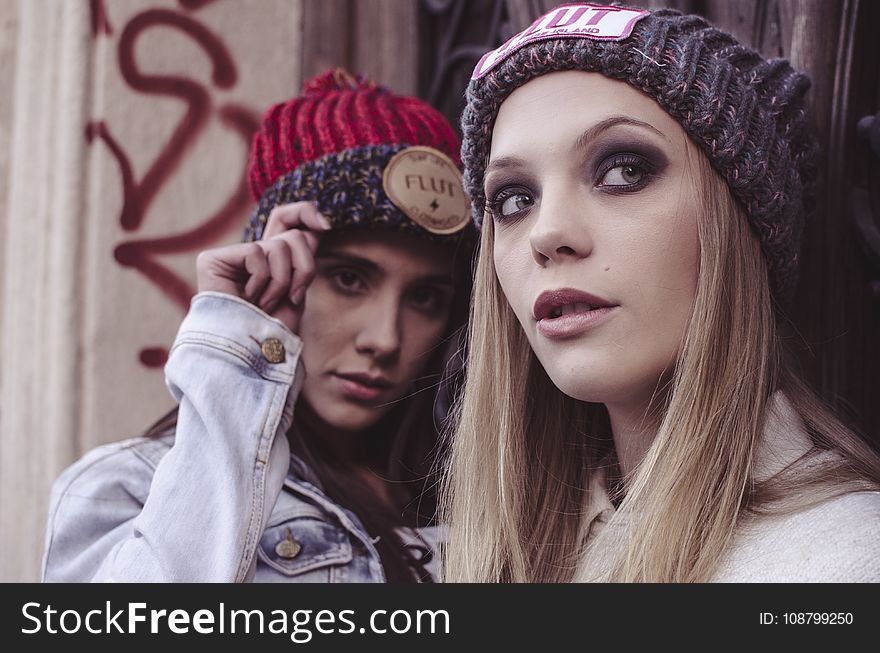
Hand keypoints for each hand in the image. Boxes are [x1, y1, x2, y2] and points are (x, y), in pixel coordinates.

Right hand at [195, 202, 330, 332]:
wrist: (252, 353)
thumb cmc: (274, 329)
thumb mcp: (298, 290)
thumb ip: (302, 259)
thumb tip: (315, 228)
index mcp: (273, 260)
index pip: (288, 219)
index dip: (305, 212)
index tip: (325, 226)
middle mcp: (253, 255)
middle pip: (292, 233)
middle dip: (304, 268)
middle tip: (294, 296)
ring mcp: (232, 257)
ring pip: (280, 245)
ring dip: (282, 282)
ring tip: (267, 304)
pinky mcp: (213, 259)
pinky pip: (256, 253)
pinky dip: (261, 281)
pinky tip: (249, 299)